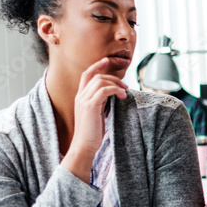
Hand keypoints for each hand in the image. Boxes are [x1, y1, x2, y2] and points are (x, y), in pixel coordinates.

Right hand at [61, 59, 126, 179]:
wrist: (84, 145)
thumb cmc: (92, 132)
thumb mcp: (96, 113)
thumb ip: (101, 101)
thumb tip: (113, 93)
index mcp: (80, 97)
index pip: (86, 75)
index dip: (96, 65)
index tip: (106, 60)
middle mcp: (80, 96)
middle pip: (96, 76)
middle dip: (113, 77)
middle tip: (126, 86)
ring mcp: (84, 101)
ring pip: (100, 81)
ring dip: (116, 84)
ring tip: (125, 92)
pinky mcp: (90, 106)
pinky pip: (104, 90)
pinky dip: (115, 90)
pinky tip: (122, 96)